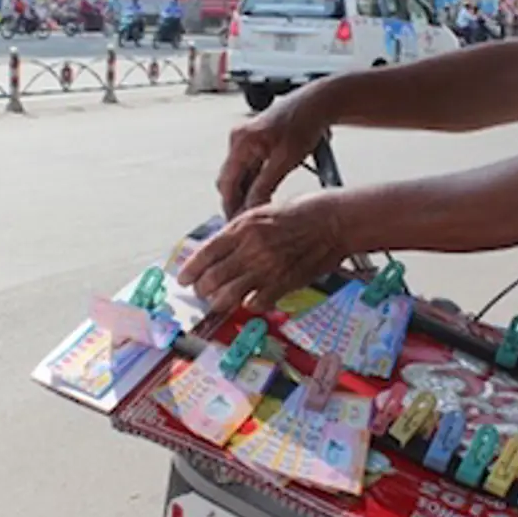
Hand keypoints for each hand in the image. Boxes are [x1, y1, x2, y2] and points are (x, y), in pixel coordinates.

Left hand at [178, 194, 347, 317]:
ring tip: (219, 300)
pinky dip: (249, 304)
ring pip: (228, 296)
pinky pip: (256, 303)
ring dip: (220, 300)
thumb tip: (218, 250)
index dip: (190, 270)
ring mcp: (267, 268)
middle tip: (202, 291)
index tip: (184, 278)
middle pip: (212, 278)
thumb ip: (238, 232)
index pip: (205, 254)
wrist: (333, 221)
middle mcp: (251, 249)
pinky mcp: (284, 283)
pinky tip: (250, 300)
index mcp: (242, 228)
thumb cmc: (301, 213)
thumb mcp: (262, 213)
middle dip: (202, 288)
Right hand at [218, 88, 331, 217]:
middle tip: (249, 221)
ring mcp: (246, 140)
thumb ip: (265, 185)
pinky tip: (265, 193)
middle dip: (237, 201)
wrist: (318, 103)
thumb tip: (251, 207)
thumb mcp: (286, 160)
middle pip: (229, 180)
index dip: (230, 206)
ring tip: (259, 210)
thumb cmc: (304, 123)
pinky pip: (249, 168)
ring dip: (247, 192)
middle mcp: (238, 139)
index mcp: (240, 141)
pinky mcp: (256, 143)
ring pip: (240, 175)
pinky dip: (255, 182)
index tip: (236, 224)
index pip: (226, 183)